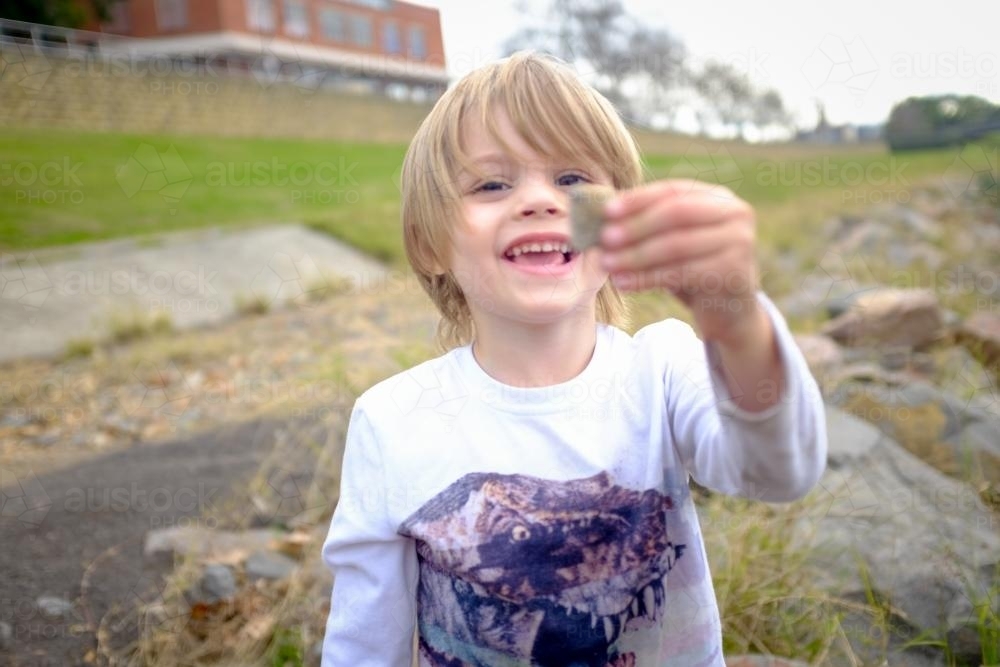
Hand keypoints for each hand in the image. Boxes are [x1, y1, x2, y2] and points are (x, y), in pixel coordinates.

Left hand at [599, 179, 762, 346]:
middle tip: (604, 238)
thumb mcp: (674, 240)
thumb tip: (603, 213)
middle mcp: (736, 213)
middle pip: (676, 213)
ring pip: (676, 245)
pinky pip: (680, 272)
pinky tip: (623, 283)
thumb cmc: (694, 270)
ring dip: (635, 255)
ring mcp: (740, 241)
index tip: (606, 211)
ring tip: (607, 264)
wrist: (729, 312)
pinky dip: (647, 278)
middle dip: (636, 226)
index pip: (673, 190)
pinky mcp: (734, 272)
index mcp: (719, 197)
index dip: (638, 199)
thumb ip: (649, 222)